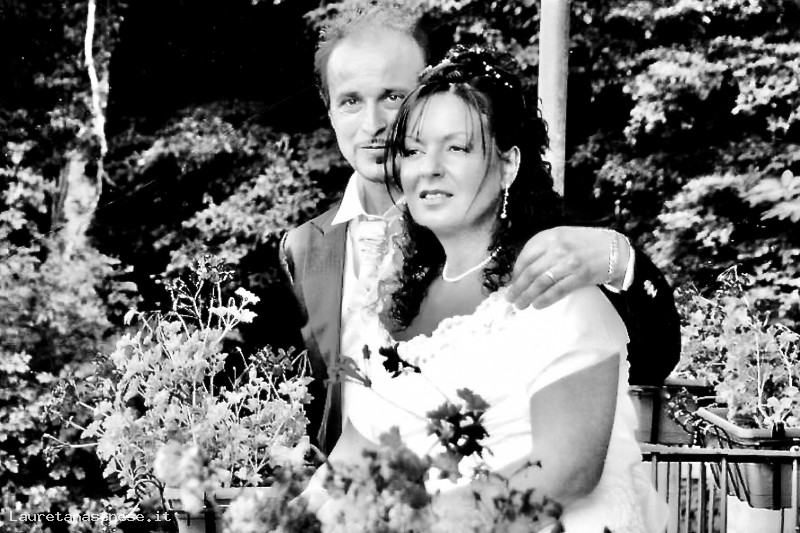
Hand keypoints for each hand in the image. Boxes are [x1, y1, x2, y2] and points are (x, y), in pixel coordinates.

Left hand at [505, 226, 629, 309]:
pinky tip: (537, 305)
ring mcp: (569, 261)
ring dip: (527, 296)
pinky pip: (557, 290)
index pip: (525, 256)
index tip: (512, 283)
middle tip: (510, 298)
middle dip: (517, 288)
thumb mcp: (563, 237)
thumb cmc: (586, 244)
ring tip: (521, 305)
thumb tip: (522, 270)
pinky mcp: (580, 275)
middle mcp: (558, 247)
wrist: (616, 249)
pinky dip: (545, 300)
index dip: (515, 272)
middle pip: (530, 272)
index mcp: (551, 236)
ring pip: (541, 282)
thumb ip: (544, 248)